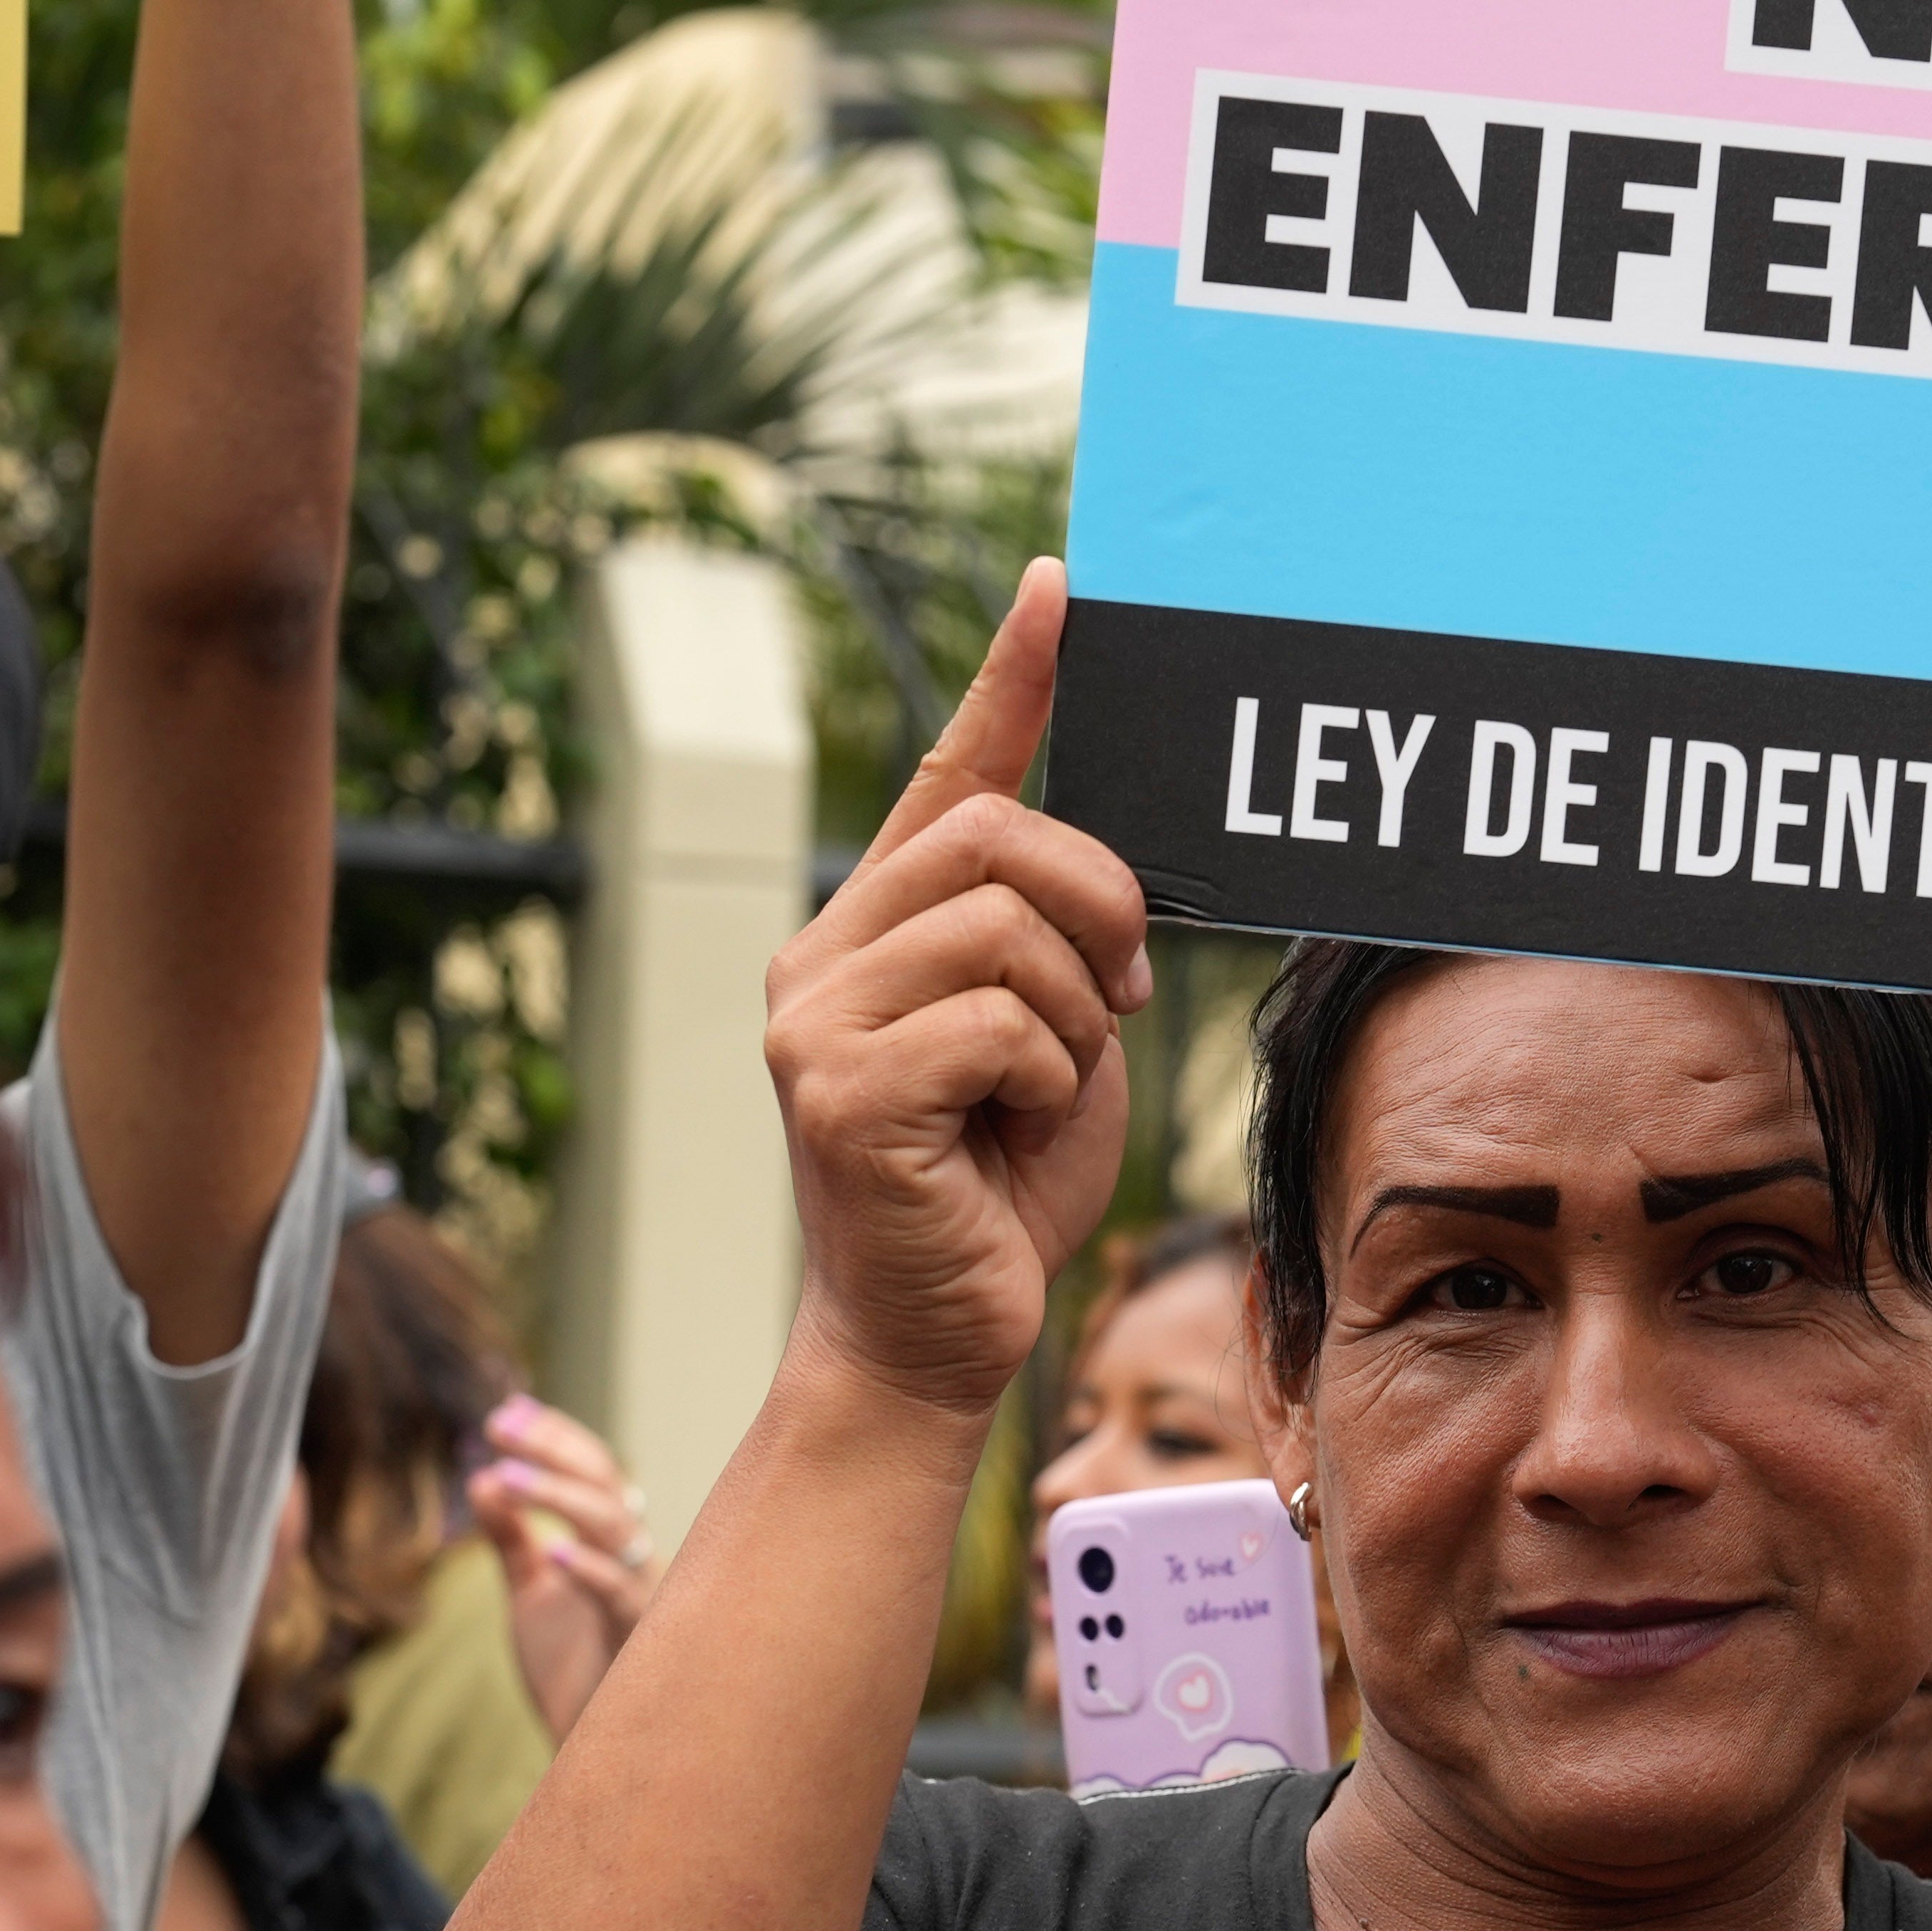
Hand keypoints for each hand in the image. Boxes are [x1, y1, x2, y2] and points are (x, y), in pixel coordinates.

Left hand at [476, 1394, 650, 1738]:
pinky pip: (621, 1597)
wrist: (588, 1748)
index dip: (553, 1436)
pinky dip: (591, 1572)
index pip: (592, 1470)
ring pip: (616, 1527)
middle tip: (498, 1427)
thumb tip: (481, 1478)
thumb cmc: (570, 1668)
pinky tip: (553, 1553)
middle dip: (553, 1449)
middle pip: (605, 1484)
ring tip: (505, 1477)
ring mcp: (641, 1596)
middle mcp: (634, 1559)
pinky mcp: (637, 1642)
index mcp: (610, 1542)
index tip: (505, 1413)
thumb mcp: (529, 1591)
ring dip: (559, 1497)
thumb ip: (510, 1538)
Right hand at [760, 562, 1148, 1420]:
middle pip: (1002, 838)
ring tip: (1039, 1096)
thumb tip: (1104, 881)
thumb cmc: (999, 1194)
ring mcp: (814, 1019)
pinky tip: (1004, 1139)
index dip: (1012, 680)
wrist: (938, 1339)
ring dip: (1074, 1021)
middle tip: (1117, 1003)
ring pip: (1011, 931)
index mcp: (873, 930)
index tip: (1061, 591)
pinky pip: (1001, 1024)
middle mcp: (821, 955)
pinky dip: (1045, 1083)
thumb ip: (1056, 946)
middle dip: (1101, 912)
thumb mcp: (1053, 1038)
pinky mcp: (837, 1090)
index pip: (952, 776)